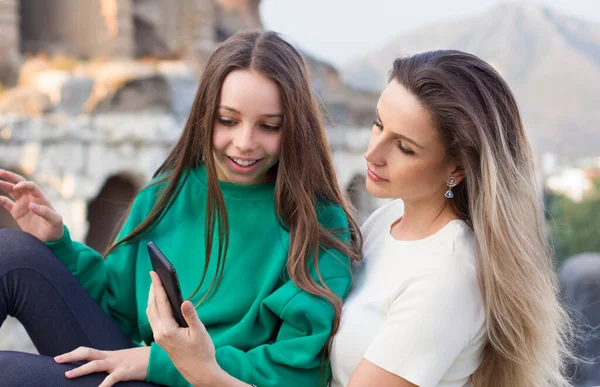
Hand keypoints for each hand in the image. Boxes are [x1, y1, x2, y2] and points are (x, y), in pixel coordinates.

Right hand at [0, 169, 63, 241]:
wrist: (50, 239)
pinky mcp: (17, 213)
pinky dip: (0, 199)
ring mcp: (23, 205)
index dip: (24, 184)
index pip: (31, 186)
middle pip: (20, 184)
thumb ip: (45, 212)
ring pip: (12, 191)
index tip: (16, 187)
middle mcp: (31, 199)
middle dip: (11, 177)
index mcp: (41, 199)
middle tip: (0, 172)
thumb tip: (31, 205)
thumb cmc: (56, 228)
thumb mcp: (55, 221)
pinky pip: (6, 203)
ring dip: (4, 185)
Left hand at [54, 346, 149, 386]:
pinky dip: (103, 386)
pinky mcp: (124, 372)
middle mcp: (110, 357)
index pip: (87, 351)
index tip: (59, 358)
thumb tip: (99, 370)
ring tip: (68, 375)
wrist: (155, 358)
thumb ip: (110, 365)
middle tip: (57, 360)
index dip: (73, 354)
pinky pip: (111, 379)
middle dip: (71, 356)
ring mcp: (117, 364)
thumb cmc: (139, 362)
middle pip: (87, 353)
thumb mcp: (122, 361)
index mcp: (108, 355)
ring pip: (95, 365)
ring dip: (80, 370)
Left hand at [146, 271, 220, 386]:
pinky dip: (154, 308)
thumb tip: (185, 301)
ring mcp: (159, 337)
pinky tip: (157, 303)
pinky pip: (153, 320)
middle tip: (153, 275)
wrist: (198, 372)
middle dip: (153, 289)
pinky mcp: (161, 339)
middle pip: (153, 306)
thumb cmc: (202, 352)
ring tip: (155, 285)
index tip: (154, 274)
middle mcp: (160, 333)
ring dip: (152, 298)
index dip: (158, 286)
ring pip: (151, 313)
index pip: (161, 303)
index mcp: (169, 330)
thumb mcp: (200, 332)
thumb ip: (191, 316)